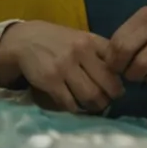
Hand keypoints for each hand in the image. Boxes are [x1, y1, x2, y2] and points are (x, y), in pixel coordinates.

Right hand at [0, 21, 124, 113]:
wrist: (26, 40)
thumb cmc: (58, 41)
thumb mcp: (81, 38)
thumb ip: (99, 53)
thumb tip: (120, 77)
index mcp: (91, 40)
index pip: (116, 63)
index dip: (120, 80)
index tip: (118, 88)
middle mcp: (80, 51)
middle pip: (107, 84)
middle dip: (111, 97)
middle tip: (108, 101)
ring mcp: (65, 66)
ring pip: (90, 96)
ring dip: (95, 106)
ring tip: (95, 106)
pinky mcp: (51, 81)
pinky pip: (70, 103)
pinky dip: (76, 109)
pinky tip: (76, 106)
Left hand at [107, 0, 146, 86]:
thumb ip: (138, 30)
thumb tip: (112, 54)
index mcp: (146, 13)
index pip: (117, 39)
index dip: (111, 57)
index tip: (114, 66)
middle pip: (125, 53)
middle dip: (121, 69)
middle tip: (125, 75)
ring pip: (142, 66)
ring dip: (137, 77)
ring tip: (140, 77)